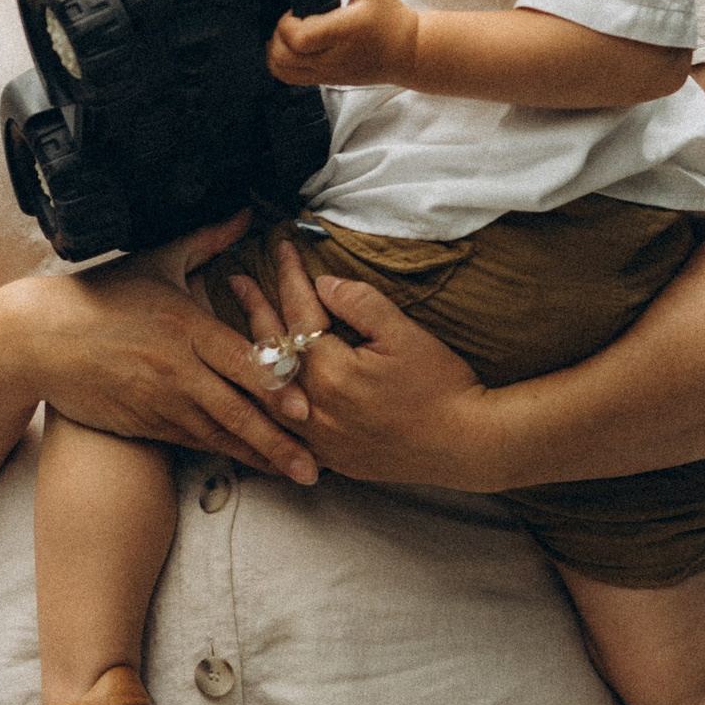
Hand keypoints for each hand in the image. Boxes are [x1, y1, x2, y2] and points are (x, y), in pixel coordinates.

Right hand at [11, 223, 320, 484]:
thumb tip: (246, 214)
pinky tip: (253, 465)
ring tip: (296, 474)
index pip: (239, 361)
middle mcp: (176, 370)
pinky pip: (193, 443)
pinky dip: (226, 455)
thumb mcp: (155, 260)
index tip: (304, 408)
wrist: (36, 339)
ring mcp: (159, 402)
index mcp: (185, 326)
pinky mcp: (144, 423)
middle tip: (314, 463)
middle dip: (278, 439)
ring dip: (260, 455)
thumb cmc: (98, 297)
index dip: (274, 386)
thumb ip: (207, 240)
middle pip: (236, 410)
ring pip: (219, 435)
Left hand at [258, 235, 503, 488]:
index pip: (299, 313)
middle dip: (255, 309)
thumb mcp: (405, 335)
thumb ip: (361, 304)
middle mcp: (314, 408)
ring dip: (253, 355)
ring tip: (239, 328)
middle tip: (238, 281)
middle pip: (272, 352)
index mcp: (332, 373)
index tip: (282, 248)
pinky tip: (260, 387)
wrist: (466, 445)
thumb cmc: (442, 387)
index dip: (290, 277)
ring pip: (269, 392)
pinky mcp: (327, 456)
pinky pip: (283, 427)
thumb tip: (324, 283)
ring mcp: (317, 438)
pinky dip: (267, 401)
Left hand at [268, 0, 417, 89]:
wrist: (407, 51)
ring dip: (275, 51)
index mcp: (343, 32)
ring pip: (282, 71)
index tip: (293, 9)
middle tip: (286, 21)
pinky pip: (291, 79)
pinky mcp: (327, 81)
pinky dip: (282, 65)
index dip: (285, 22)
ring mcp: (328, 73)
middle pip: (283, 56)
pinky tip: (290, 49)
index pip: (298, 37)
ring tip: (285, 35)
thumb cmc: (391, 20)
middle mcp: (333, 57)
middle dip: (276, 35)